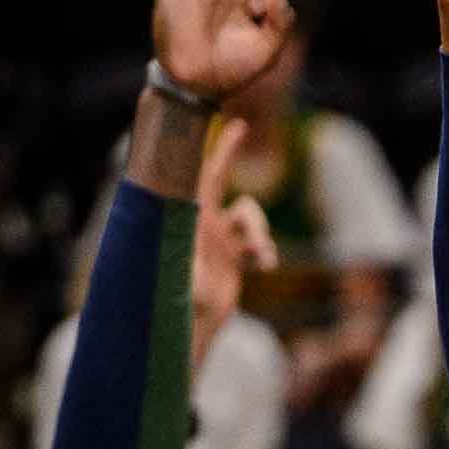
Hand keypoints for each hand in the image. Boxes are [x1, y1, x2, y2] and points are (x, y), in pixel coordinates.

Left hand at [191, 118, 277, 371]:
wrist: (192, 324)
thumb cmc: (182, 300)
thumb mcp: (186, 273)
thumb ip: (194, 255)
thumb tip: (200, 239)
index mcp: (191, 218)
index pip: (199, 175)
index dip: (211, 149)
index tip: (219, 124)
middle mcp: (204, 221)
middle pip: (220, 177)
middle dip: (229, 152)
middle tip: (239, 127)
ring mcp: (220, 238)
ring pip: (253, 216)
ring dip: (261, 232)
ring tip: (263, 255)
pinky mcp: (234, 257)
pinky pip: (260, 243)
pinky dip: (265, 252)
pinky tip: (265, 266)